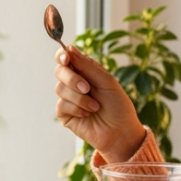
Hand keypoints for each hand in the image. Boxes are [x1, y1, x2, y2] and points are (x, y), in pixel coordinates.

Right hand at [54, 46, 145, 162]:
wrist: (121, 132)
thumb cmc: (118, 106)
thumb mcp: (107, 81)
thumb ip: (87, 66)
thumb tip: (69, 48)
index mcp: (85, 72)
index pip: (66, 58)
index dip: (62, 55)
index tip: (66, 58)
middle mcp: (74, 83)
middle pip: (59, 71)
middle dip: (72, 79)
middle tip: (87, 88)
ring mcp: (68, 98)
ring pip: (60, 89)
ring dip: (79, 98)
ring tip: (95, 106)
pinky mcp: (65, 114)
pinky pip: (61, 105)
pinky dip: (76, 108)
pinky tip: (87, 114)